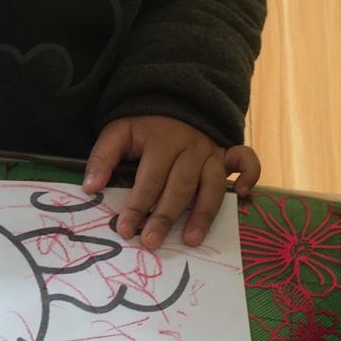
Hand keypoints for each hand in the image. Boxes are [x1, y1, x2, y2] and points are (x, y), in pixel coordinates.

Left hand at [83, 116, 260, 248]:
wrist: (174, 99)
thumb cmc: (143, 125)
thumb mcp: (118, 131)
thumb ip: (102, 157)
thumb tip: (90, 188)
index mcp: (162, 142)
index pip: (149, 179)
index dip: (136, 206)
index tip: (125, 229)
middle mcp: (191, 148)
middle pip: (179, 188)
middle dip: (164, 217)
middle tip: (151, 242)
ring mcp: (212, 152)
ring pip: (211, 186)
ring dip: (202, 214)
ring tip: (190, 240)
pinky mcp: (227, 154)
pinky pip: (247, 163)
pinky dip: (250, 177)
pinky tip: (241, 196)